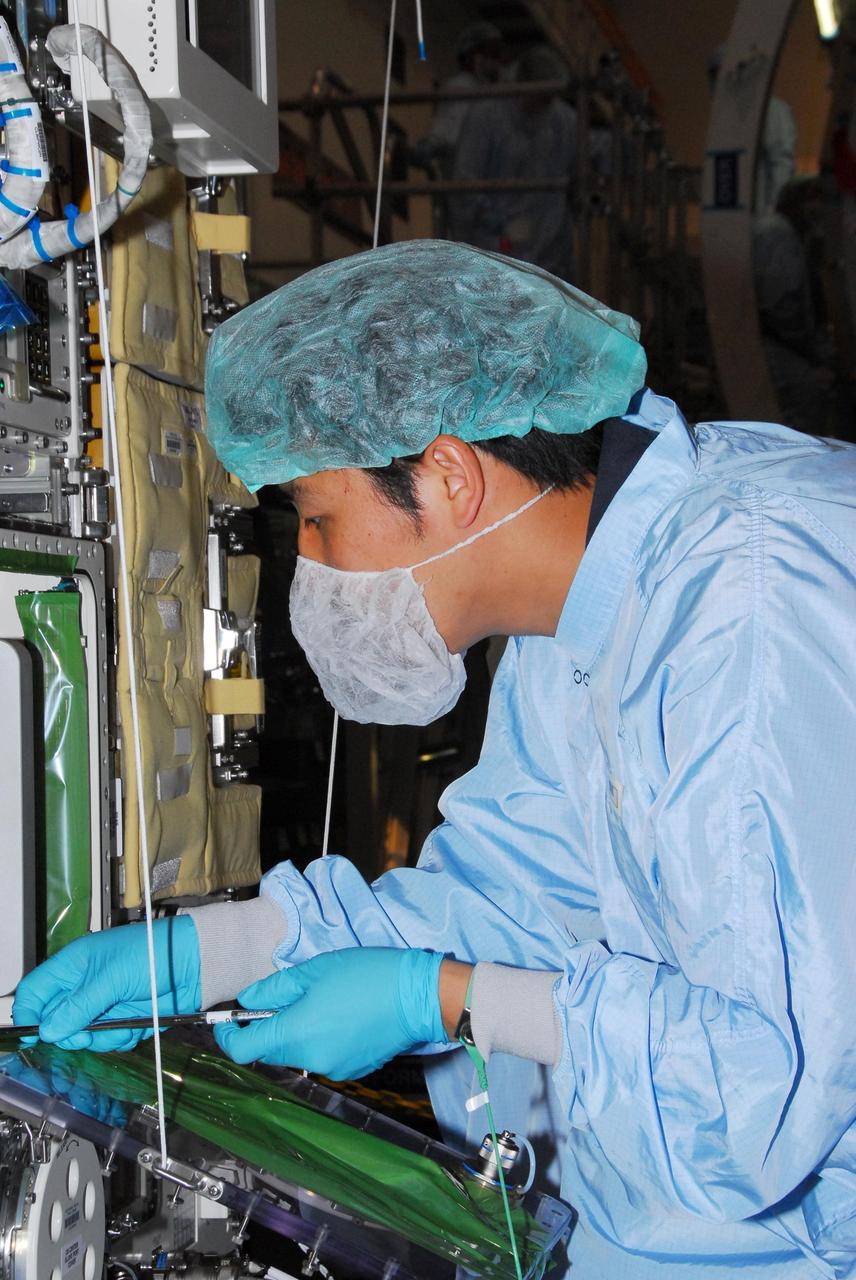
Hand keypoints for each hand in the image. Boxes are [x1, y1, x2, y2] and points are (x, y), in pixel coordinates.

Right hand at [12, 917, 200, 1051]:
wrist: (193, 965)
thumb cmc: (152, 953)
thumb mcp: (110, 978)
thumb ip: (78, 1006)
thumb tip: (49, 1031)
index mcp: (74, 965)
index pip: (35, 992)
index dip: (30, 1014)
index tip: (36, 1035)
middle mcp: (85, 985)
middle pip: (57, 1021)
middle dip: (71, 1033)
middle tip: (86, 1033)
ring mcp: (104, 1003)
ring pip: (84, 1036)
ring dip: (102, 1037)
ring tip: (122, 1023)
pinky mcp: (124, 1018)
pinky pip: (110, 1040)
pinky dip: (123, 1037)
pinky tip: (137, 1024)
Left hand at [214, 947, 445, 1079]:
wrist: (418, 997)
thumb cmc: (366, 975)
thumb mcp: (314, 971)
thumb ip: (275, 989)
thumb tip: (247, 1001)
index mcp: (296, 1033)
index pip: (243, 1049)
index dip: (227, 1035)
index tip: (226, 1019)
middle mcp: (310, 1059)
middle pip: (269, 1051)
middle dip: (265, 1028)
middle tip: (279, 998)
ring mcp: (332, 1068)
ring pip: (296, 1053)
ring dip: (294, 1032)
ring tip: (317, 1001)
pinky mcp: (351, 1070)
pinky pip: (321, 1056)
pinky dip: (318, 1039)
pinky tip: (338, 1015)